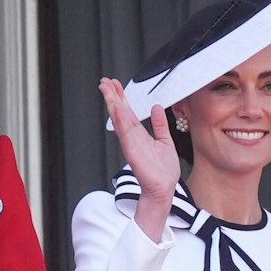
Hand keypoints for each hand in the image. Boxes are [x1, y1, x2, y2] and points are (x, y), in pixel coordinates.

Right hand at [100, 78, 180, 240]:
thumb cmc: (164, 171)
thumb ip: (160, 124)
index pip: (128, 112)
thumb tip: (156, 108)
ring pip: (119, 118)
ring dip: (112, 102)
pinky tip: (116, 106)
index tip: (116, 84)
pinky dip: (120, 118)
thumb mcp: (165, 141)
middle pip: (120, 112)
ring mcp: (131, 143)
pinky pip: (125, 131)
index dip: (121, 97)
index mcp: (140, 134)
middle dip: (113, 96)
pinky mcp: (132, 150)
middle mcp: (133, 137)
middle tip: (105, 81)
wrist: (163, 189)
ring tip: (106, 88)